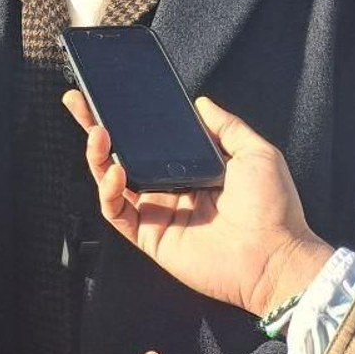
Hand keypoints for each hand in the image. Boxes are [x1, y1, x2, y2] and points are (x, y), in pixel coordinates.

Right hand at [63, 90, 333, 318]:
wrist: (276, 258)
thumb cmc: (274, 207)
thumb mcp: (256, 154)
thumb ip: (227, 126)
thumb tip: (200, 102)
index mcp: (190, 169)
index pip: (149, 140)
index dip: (128, 119)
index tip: (111, 95)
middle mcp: (168, 188)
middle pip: (121, 154)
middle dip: (95, 127)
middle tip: (78, 101)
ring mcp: (156, 213)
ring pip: (111, 180)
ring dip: (97, 155)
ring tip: (98, 133)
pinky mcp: (149, 237)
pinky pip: (117, 212)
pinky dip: (108, 191)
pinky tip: (115, 171)